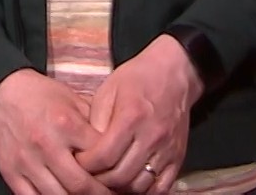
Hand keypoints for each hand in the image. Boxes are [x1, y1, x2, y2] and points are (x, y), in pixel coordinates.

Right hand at [0, 69, 110, 194]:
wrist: (1, 92)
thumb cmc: (41, 96)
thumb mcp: (73, 100)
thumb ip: (95, 123)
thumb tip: (118, 147)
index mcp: (66, 124)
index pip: (99, 158)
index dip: (113, 170)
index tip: (119, 175)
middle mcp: (46, 145)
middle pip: (81, 185)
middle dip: (100, 194)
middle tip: (109, 194)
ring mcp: (26, 162)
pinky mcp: (11, 172)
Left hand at [76, 37, 199, 193]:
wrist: (174, 73)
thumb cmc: (136, 79)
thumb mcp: (108, 91)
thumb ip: (96, 122)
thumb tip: (85, 151)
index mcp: (132, 117)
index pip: (104, 156)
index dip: (86, 165)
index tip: (76, 162)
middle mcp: (152, 136)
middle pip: (121, 176)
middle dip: (100, 181)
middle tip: (88, 176)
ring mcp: (168, 150)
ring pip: (141, 186)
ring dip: (120, 189)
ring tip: (107, 183)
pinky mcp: (179, 158)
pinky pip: (162, 188)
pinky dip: (144, 193)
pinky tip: (130, 187)